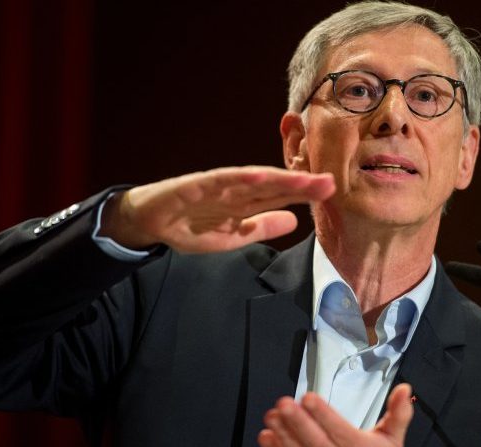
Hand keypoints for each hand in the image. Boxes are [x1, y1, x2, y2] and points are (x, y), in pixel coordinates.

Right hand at [98, 166, 334, 251]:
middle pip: (274, 185)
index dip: (305, 193)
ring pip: (252, 180)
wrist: (149, 223)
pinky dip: (238, 177)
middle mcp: (236, 190)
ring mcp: (217, 185)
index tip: (331, 191)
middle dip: (301, 183)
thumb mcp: (231, 236)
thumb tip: (293, 221)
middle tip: (330, 182)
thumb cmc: (190, 226)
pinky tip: (259, 176)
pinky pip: (219, 180)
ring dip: (278, 177)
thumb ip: (260, 227)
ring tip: (304, 178)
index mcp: (246, 202)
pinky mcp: (195, 185)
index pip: (281, 196)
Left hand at [258, 383, 413, 446]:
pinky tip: (267, 438)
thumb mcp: (393, 442)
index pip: (339, 430)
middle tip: (284, 404)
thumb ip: (398, 414)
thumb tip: (405, 391)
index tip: (310, 398)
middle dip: (298, 422)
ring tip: (272, 417)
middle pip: (316, 443)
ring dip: (284, 436)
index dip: (323, 414)